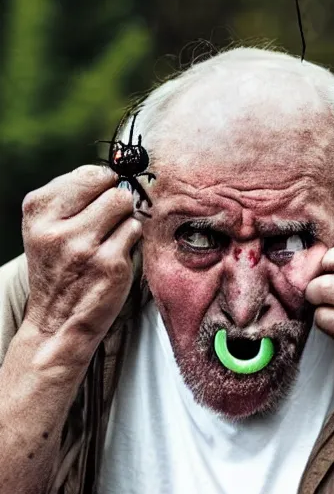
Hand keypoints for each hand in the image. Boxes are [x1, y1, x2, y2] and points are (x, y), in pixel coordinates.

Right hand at [21, 165, 140, 362]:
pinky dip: (131, 240)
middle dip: (117, 202)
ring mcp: (85, 247)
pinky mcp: (110, 265)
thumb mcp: (47, 227)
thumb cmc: (59, 267)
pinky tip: (116, 254)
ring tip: (110, 238)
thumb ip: (73, 197)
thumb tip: (115, 174)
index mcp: (38, 211)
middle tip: (107, 223)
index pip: (90, 173)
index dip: (103, 184)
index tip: (99, 199)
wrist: (57, 320)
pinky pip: (136, 231)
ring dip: (125, 220)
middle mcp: (58, 228)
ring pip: (127, 207)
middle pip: (113, 190)